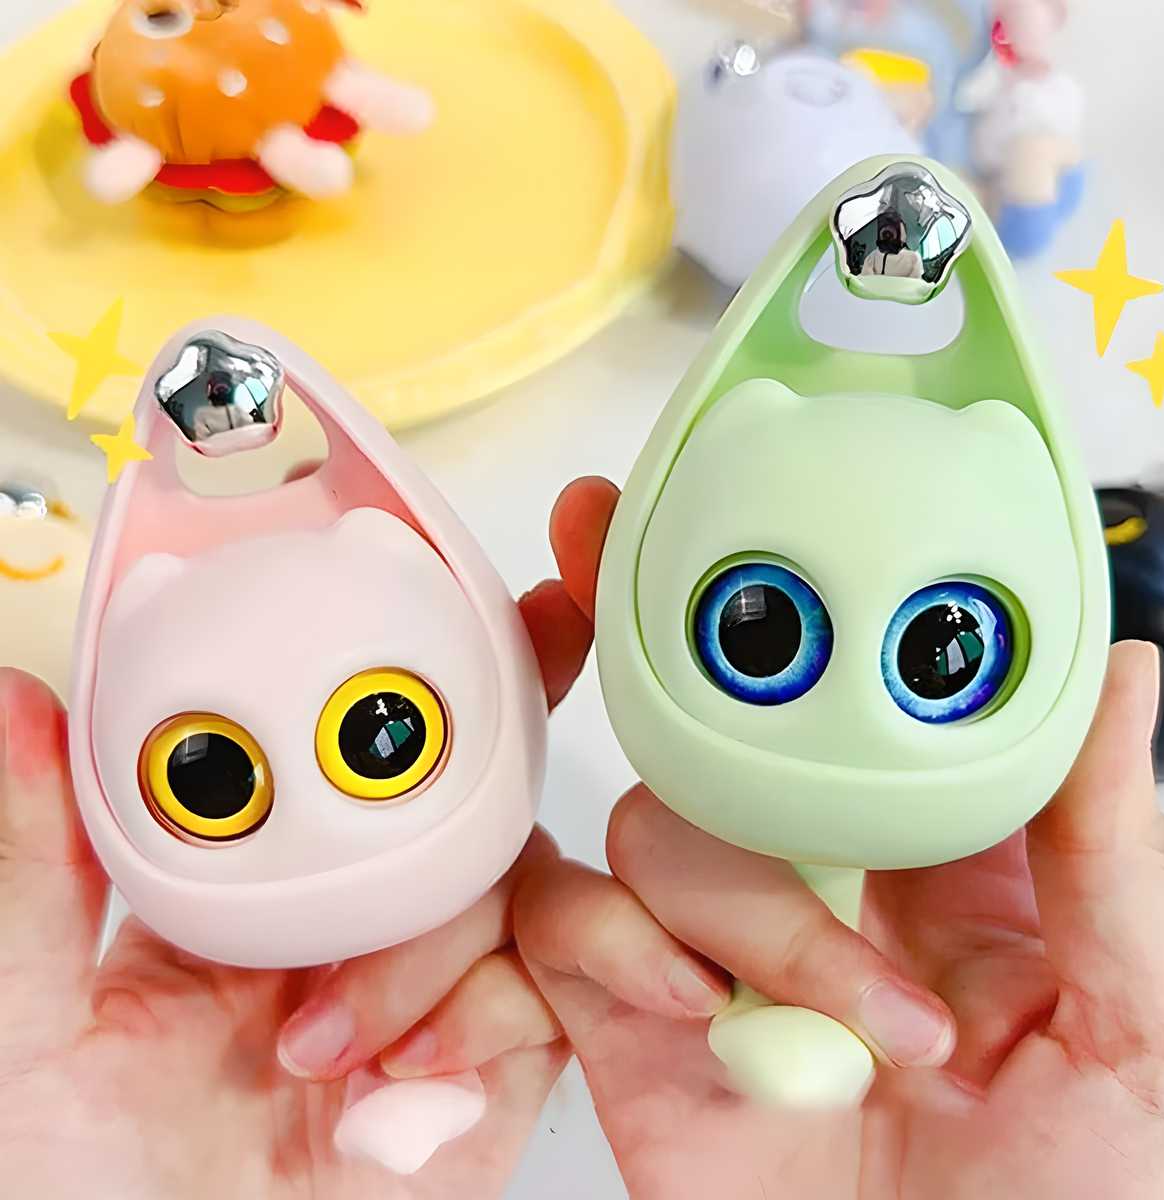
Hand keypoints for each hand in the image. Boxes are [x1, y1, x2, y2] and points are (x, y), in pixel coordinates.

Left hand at [0, 533, 593, 1197]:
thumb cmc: (74, 1196)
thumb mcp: (27, 1024)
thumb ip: (32, 866)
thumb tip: (12, 700)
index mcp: (245, 908)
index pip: (332, 762)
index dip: (389, 666)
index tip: (430, 576)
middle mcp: (348, 934)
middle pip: (452, 797)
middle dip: (513, 710)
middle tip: (552, 624)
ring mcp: (428, 998)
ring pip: (502, 889)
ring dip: (438, 942)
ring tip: (335, 1042)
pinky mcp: (493, 1073)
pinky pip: (542, 999)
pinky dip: (489, 1017)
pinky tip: (411, 1080)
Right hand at [517, 479, 1163, 1199]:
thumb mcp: (1142, 1037)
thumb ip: (1105, 852)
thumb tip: (1115, 671)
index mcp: (935, 874)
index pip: (852, 711)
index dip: (805, 608)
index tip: (759, 497)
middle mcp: (814, 892)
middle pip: (715, 736)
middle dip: (644, 629)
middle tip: (591, 523)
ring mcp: (710, 955)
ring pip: (653, 830)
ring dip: (748, 914)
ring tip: (847, 1035)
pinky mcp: (624, 1027)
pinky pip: (564, 929)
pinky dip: (614, 948)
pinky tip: (698, 1018)